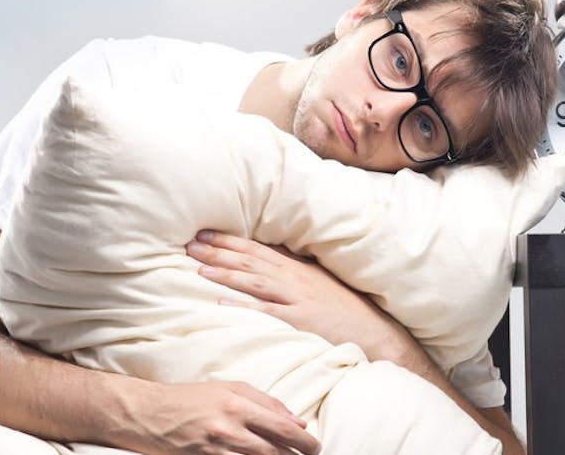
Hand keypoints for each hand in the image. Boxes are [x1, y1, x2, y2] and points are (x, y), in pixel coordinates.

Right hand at [127, 380, 319, 454]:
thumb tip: (297, 421)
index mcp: (238, 403)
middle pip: (274, 450)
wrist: (149, 412)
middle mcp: (229, 426)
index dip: (304, 440)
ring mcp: (215, 447)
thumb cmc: (191, 397)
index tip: (314, 446)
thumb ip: (265, 403)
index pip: (282, 426)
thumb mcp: (229, 389)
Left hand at [186, 231, 411, 360]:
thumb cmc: (345, 308)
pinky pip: (267, 312)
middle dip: (219, 251)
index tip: (205, 233)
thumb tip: (270, 260)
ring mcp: (297, 299)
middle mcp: (295, 279)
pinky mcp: (301, 320)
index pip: (257, 249)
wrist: (374, 331)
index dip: (229, 241)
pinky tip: (222, 304)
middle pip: (251, 261)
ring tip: (199, 267)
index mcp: (297, 269)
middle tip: (191, 243)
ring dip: (226, 273)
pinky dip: (244, 307)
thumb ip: (295, 272)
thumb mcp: (319, 283)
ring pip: (255, 281)